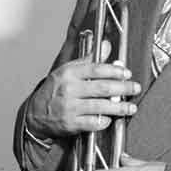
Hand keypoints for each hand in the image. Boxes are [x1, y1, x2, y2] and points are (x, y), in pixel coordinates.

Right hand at [26, 39, 140, 139]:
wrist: (36, 113)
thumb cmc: (54, 91)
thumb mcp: (68, 70)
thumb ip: (89, 60)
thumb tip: (106, 46)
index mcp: (69, 73)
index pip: (96, 69)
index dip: (114, 71)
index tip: (126, 73)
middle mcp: (69, 89)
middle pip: (102, 88)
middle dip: (123, 88)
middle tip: (135, 88)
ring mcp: (70, 107)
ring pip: (101, 107)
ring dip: (119, 108)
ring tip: (130, 107)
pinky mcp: (71, 124)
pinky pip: (93, 123)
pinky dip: (104, 122)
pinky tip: (111, 119)